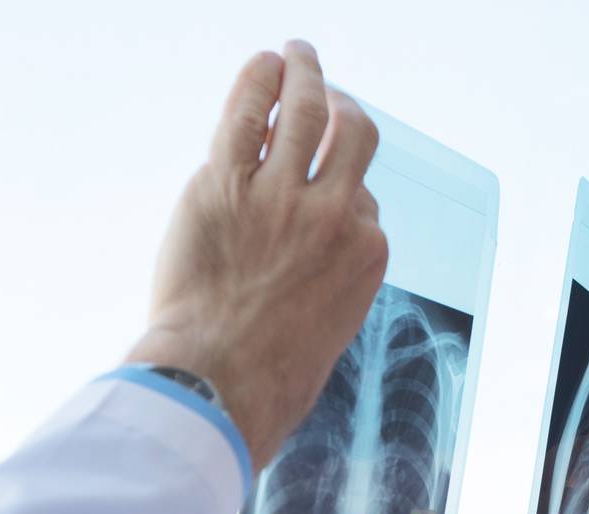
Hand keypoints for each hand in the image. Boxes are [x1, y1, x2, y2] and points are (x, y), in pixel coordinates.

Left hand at [128, 41, 387, 468]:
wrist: (221, 382)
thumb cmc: (270, 376)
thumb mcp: (329, 329)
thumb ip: (332, 280)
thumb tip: (315, 259)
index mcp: (366, 254)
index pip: (362, 198)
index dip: (338, 187)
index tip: (319, 184)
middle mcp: (336, 215)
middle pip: (354, 136)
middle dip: (343, 105)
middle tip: (327, 86)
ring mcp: (283, 195)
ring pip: (307, 111)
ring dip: (305, 74)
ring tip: (298, 56)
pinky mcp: (226, 183)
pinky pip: (247, 114)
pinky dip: (257, 82)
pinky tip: (262, 66)